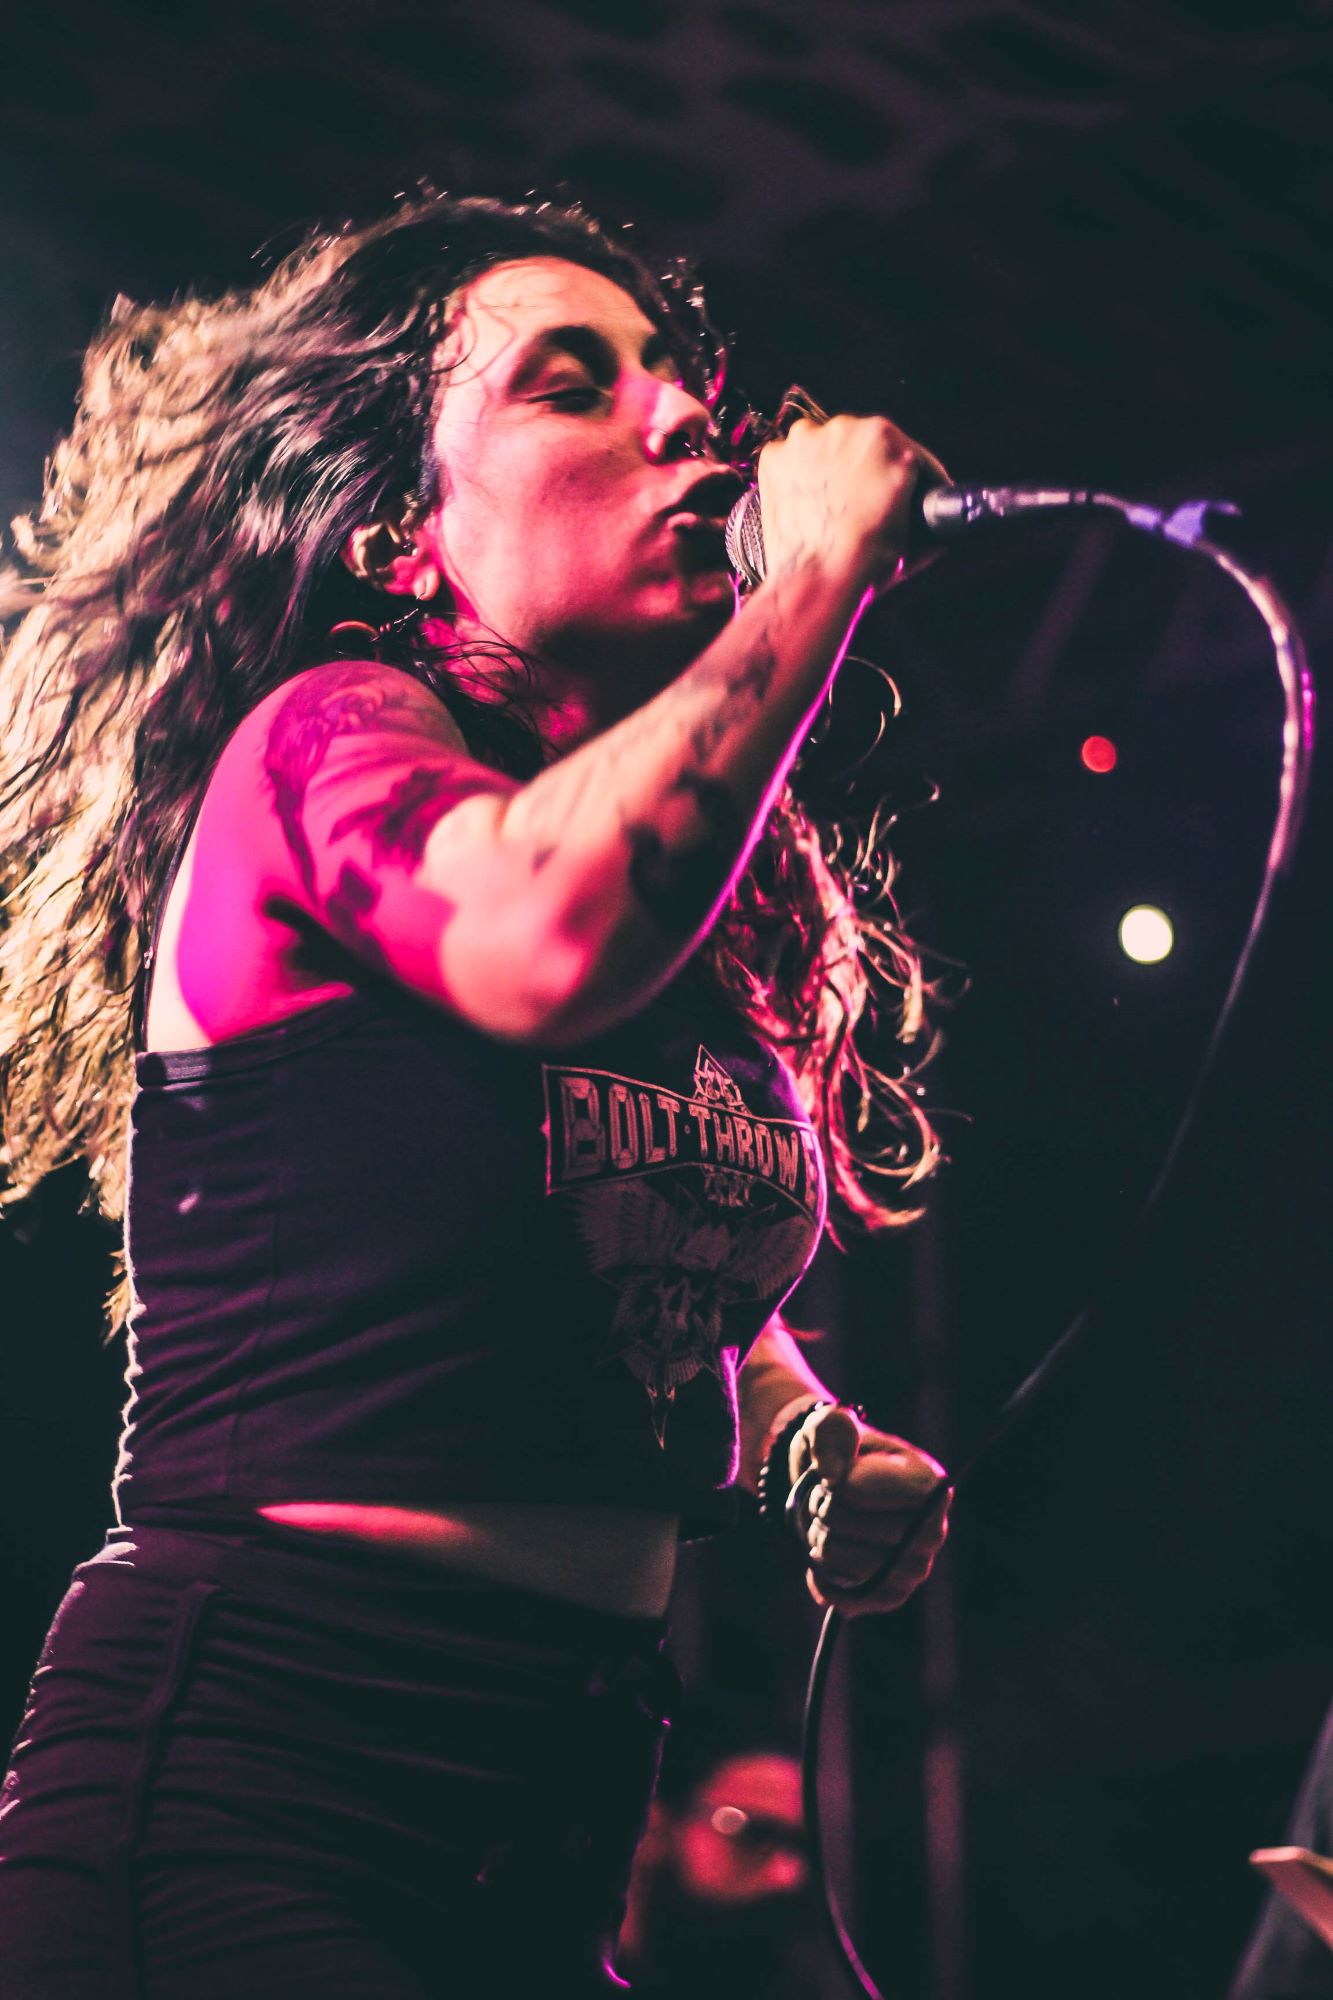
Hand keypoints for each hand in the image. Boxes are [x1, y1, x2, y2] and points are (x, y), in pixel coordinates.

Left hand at [756, 413, 950, 594]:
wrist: (816, 579)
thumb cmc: (863, 559)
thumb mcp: (910, 536)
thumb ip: (921, 519)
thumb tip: (932, 532)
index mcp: (885, 439)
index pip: (905, 450)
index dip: (909, 474)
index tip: (906, 486)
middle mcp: (846, 429)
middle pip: (860, 446)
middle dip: (864, 470)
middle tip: (861, 502)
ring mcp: (806, 440)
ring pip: (823, 449)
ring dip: (827, 469)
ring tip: (829, 506)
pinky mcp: (775, 457)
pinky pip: (790, 462)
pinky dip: (796, 479)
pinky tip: (804, 504)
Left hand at [788, 1405, 950, 1615]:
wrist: (834, 1488)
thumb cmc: (840, 1451)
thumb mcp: (828, 1424)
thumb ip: (830, 1430)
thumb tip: (833, 1475)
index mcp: (929, 1483)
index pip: (857, 1492)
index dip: (833, 1484)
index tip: (836, 1475)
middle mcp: (933, 1530)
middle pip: (845, 1524)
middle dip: (822, 1509)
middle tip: (827, 1499)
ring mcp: (917, 1568)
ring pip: (840, 1560)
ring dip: (820, 1540)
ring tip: (827, 1524)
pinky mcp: (894, 1595)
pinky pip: (847, 1599)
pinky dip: (824, 1579)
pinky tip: (823, 1561)